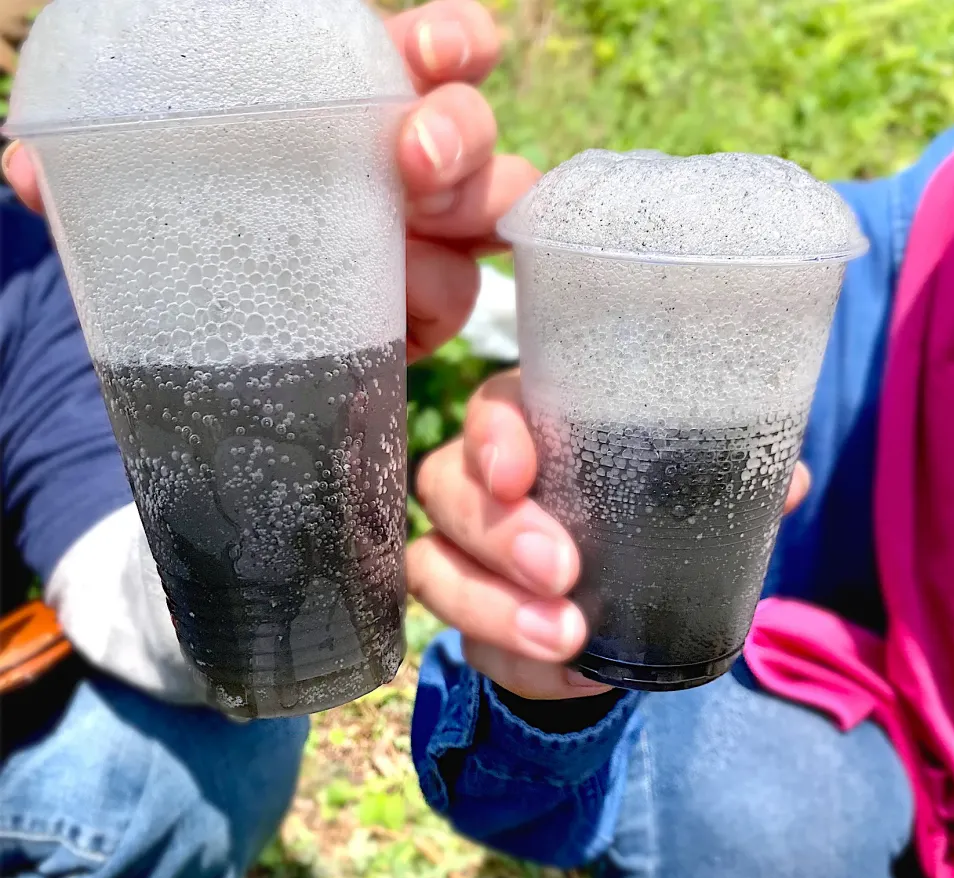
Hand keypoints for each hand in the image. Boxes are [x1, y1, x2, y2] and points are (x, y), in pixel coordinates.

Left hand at [0, 0, 537, 363]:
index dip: (450, 40)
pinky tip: (406, 307)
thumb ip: (113, 169)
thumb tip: (26, 167)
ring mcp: (428, 238)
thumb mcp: (164, 191)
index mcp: (356, 108)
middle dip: (459, 130)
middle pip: (475, 127)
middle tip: (415, 156)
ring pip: (490, 205)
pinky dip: (439, 294)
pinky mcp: (428, 309)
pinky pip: (461, 294)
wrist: (228, 344)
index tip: (431, 50)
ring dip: (463, 208)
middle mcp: (407, 166)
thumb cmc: (212, 241)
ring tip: (409, 231)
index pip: (430, 54)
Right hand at [407, 369, 812, 699]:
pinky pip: (471, 647)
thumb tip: (789, 482)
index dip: (491, 436)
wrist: (616, 601)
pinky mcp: (470, 622)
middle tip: (561, 569)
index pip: (488, 411)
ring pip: (433, 568)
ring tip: (565, 637)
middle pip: (446, 488)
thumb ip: (724, 479)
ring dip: (492, 607)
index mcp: (532, 430)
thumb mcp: (678, 491)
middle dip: (498, 531)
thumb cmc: (640, 518)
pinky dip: (520, 665)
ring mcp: (462, 556)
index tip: (518, 473)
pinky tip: (575, 676)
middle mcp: (480, 487)